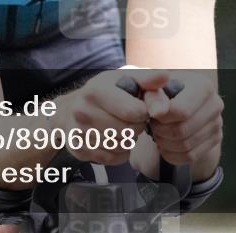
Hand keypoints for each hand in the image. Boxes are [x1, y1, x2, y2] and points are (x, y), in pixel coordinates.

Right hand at [52, 70, 168, 164]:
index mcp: (95, 91)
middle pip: (128, 131)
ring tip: (121, 126)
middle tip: (130, 118)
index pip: (134, 112)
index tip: (139, 106)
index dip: (144, 111)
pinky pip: (112, 158)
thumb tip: (164, 77)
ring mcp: (78, 132)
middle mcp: (83, 112)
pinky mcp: (79, 150)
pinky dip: (119, 151)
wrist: (70, 109)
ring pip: (121, 146)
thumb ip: (147, 79)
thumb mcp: (125, 78)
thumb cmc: (105, 91)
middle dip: (136, 126)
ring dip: (128, 139)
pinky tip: (114, 138)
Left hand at [144, 71, 222, 178]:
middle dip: (161, 131)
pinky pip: (190, 156)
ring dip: (164, 143)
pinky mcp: (215, 139)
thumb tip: (157, 112)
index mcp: (203, 86)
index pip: (181, 111)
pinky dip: (171, 154)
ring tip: (157, 132)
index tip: (152, 114)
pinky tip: (164, 143)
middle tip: (152, 124)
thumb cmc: (162, 89)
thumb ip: (152, 94)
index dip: (161, 117)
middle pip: (182, 130)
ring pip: (185, 146)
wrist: (176, 98)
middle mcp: (215, 104)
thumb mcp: (153, 87)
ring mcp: (217, 123)